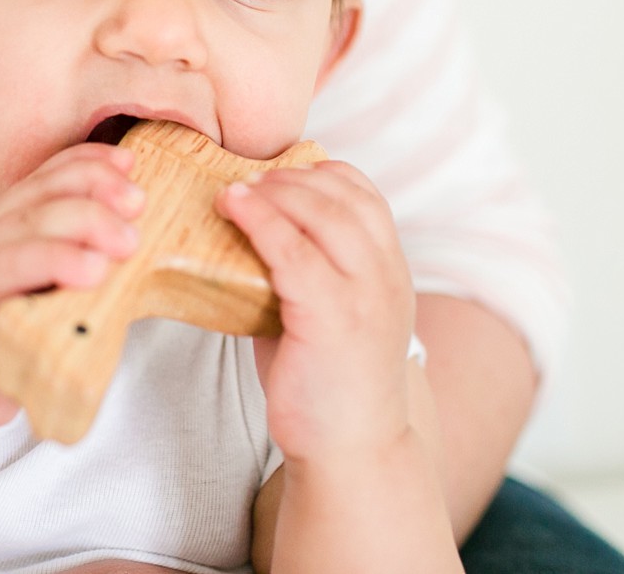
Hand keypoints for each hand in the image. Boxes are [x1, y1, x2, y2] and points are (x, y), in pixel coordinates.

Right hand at [0, 144, 144, 432]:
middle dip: (97, 188)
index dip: (90, 161)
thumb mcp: (50, 293)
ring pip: (31, 223)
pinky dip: (54, 260)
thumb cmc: (7, 343)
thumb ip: (79, 262)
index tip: (131, 163)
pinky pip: (10, 268)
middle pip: (45, 191)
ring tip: (127, 241)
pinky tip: (90, 270)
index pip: (48, 174)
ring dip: (85, 222)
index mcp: (6, 223)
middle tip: (140, 205)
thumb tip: (140, 242)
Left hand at [214, 161, 414, 460]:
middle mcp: (386, 277)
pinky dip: (259, 220)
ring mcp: (363, 296)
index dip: (323, 174)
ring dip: (272, 191)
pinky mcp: (330, 318)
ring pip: (320, 215)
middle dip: (292, 177)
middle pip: (343, 197)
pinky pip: (291, 251)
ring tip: (235, 190)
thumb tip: (252, 230)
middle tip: (250, 179)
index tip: (282, 172)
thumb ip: (310, 271)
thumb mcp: (333, 313)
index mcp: (392, 272)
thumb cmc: (329, 383)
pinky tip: (231, 208)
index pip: (366, 197)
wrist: (351, 450)